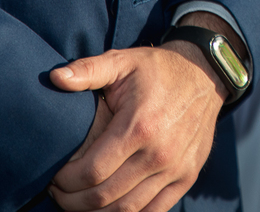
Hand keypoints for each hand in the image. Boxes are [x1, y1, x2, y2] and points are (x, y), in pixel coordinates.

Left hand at [48, 13, 237, 210]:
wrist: (204, 75)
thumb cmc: (157, 69)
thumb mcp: (123, 61)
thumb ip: (88, 71)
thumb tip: (55, 78)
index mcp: (139, 127)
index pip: (92, 172)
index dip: (66, 181)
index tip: (55, 177)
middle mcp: (159, 153)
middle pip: (105, 196)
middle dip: (74, 201)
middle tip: (60, 193)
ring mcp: (176, 168)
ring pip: (127, 209)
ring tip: (80, 202)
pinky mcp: (187, 177)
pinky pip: (154, 210)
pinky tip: (111, 207)